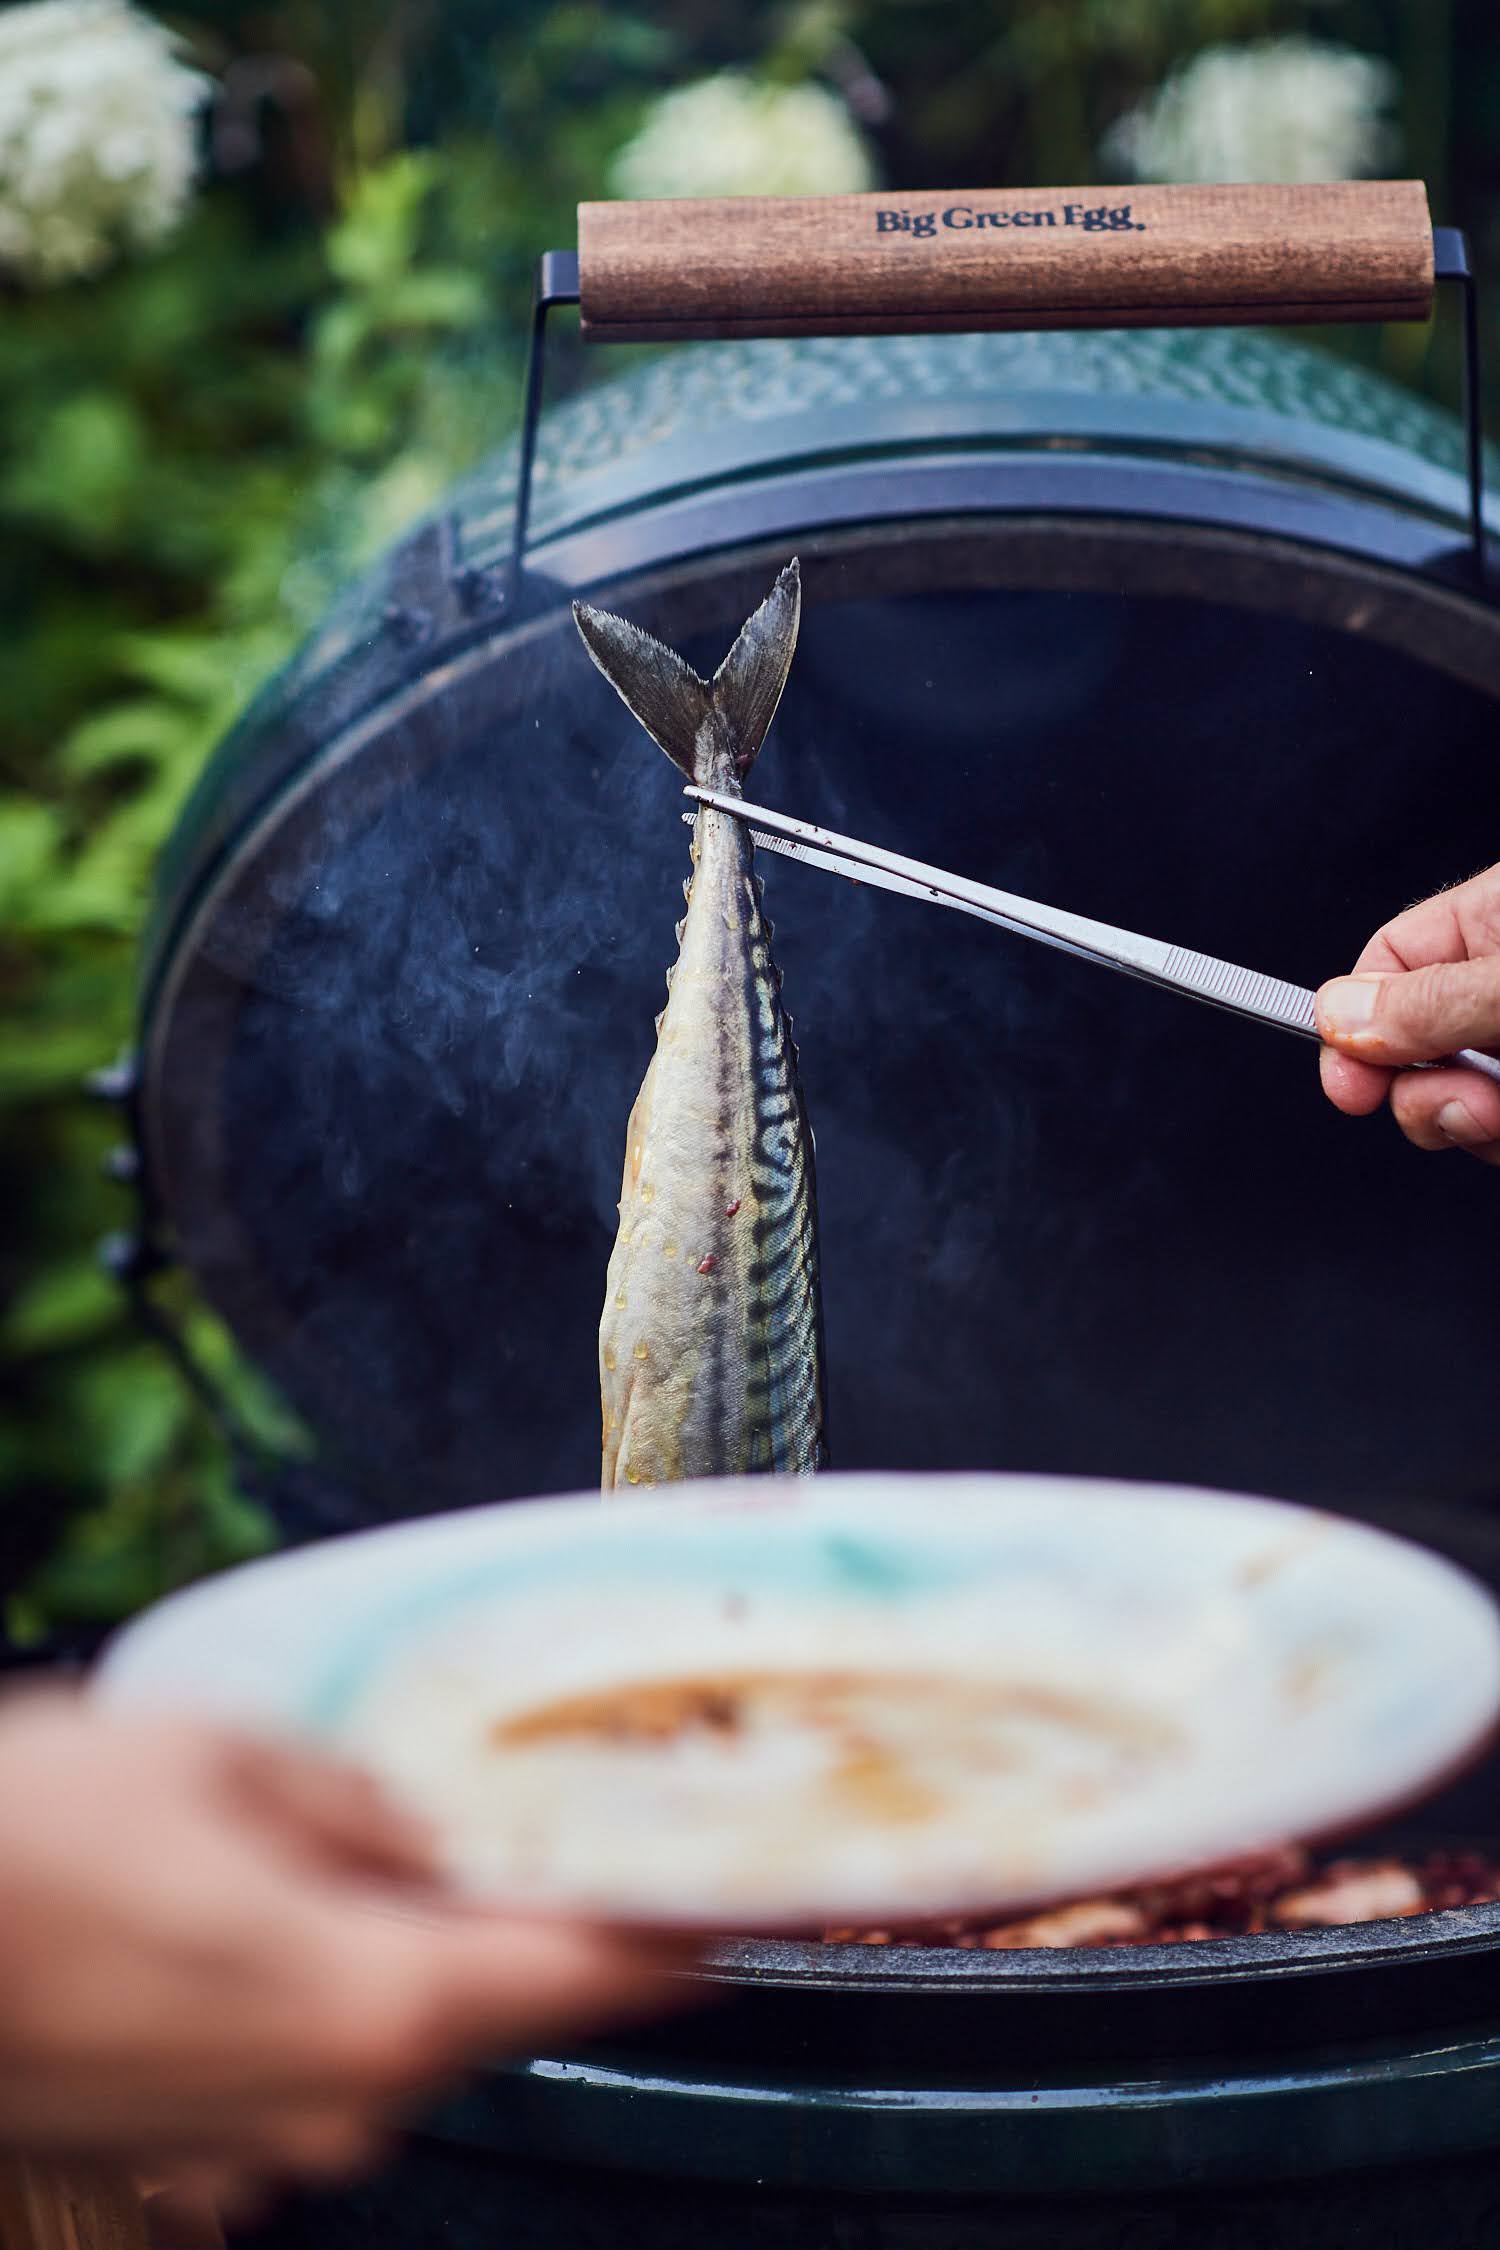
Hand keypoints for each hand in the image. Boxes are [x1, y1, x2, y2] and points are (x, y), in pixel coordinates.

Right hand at [0, 1694, 690, 2203]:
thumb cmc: (22, 1848)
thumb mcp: (217, 1760)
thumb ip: (356, 1802)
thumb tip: (422, 1827)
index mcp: (373, 2003)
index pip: (588, 1977)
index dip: (682, 1935)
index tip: (747, 1902)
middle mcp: (332, 2106)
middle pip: (497, 2010)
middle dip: (546, 1925)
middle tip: (582, 1832)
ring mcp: (253, 2147)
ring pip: (395, 2035)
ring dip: (424, 1948)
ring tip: (416, 1845)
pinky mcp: (183, 2154)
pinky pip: (303, 2062)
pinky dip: (328, 1988)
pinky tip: (284, 1907)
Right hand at [1315, 862, 1499, 1163]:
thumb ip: (1434, 999)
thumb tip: (1339, 1014)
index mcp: (1495, 918)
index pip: (1389, 958)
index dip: (1354, 1023)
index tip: (1348, 1086)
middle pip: (1411, 1045)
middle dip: (1424, 1092)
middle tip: (1467, 1105)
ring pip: (1456, 1101)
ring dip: (1472, 1127)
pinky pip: (1494, 1133)